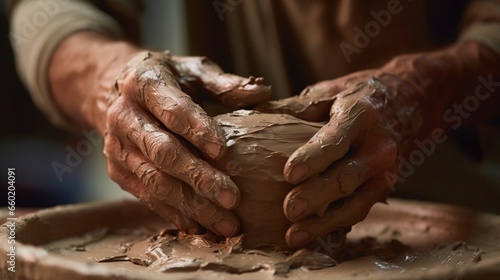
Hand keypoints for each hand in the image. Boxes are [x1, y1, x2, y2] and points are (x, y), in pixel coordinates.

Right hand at [49, 33, 270, 236]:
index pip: (172, 110)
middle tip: (233, 198)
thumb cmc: (166, 79)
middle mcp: (123, 116)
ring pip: (155, 181)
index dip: (197, 131)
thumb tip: (264, 92)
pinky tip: (200, 225)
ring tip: (226, 222)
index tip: (223, 151)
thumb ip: (224, 84)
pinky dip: (173, 212)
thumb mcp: (192, 71)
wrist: (113, 91)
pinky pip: (146, 196)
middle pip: (163, 152)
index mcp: (143, 83)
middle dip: (198, 177)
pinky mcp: (118, 171)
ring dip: (191, 204)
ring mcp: (116, 147)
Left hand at [258, 69, 423, 247]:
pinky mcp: (383, 187)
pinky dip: (334, 225)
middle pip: (347, 176)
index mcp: (360, 115)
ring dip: (324, 222)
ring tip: (294, 235)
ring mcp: (384, 171)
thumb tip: (255, 116)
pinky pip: (359, 210)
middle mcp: (378, 146)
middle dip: (316, 196)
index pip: (336, 139)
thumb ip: (295, 107)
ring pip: (356, 202)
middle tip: (289, 210)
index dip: (313, 157)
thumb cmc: (356, 95)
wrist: (407, 100)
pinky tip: (310, 236)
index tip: (289, 173)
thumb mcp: (328, 92)